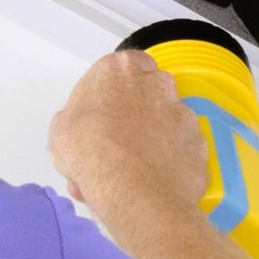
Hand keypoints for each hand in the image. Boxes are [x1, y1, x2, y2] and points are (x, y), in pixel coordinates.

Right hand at [48, 49, 207, 217]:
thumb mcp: (60, 130)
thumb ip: (78, 117)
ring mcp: (183, 112)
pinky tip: (151, 181)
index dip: (112, 92)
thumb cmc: (91, 153)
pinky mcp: (199, 142)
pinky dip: (169, 162)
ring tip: (130, 171)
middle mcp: (157, 83)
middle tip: (113, 144)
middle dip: (134, 115)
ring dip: (151, 140)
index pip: (122, 67)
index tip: (102, 113)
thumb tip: (85, 128)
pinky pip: (181, 149)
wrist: (133, 192)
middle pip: (147, 93)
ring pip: (166, 123)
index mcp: (120, 69)